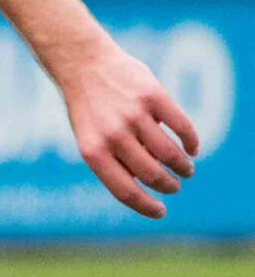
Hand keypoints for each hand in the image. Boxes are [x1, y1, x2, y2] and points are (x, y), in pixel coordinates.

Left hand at [56, 38, 199, 218]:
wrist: (83, 65)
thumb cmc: (88, 109)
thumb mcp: (89, 138)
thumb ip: (112, 161)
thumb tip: (142, 186)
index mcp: (93, 151)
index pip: (124, 190)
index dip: (145, 206)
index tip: (160, 211)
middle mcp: (113, 135)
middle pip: (152, 174)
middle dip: (168, 185)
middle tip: (174, 186)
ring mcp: (134, 115)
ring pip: (169, 153)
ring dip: (183, 166)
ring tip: (186, 169)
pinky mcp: (153, 96)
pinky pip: (182, 126)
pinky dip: (191, 141)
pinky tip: (192, 148)